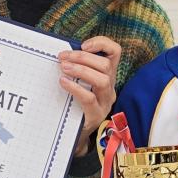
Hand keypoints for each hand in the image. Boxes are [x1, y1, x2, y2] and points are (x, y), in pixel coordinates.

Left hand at [59, 36, 122, 155]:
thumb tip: (63, 54)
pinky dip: (75, 87)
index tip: (83, 44)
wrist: (75, 134)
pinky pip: (89, 98)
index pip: (115, 52)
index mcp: (108, 75)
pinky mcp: (96, 115)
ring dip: (81, 70)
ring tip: (64, 68)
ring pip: (102, 80)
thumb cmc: (75, 103)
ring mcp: (105, 102)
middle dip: (83, 57)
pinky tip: (63, 82)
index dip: (102, 43)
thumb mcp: (80, 82)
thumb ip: (77, 68)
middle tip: (63, 57)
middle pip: (106, 65)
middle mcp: (110, 87)